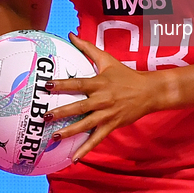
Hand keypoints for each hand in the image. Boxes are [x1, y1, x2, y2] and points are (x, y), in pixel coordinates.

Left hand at [42, 34, 164, 160]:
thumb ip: (87, 48)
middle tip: (44, 116)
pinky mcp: (113, 124)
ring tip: (53, 137)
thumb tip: (71, 34)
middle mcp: (102, 99)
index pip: (77, 83)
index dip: (62, 84)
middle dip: (61, 112)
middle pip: (79, 106)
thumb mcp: (107, 60)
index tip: (46, 85)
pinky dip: (86, 148)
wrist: (149, 91)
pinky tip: (73, 158)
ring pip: (86, 124)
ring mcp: (107, 113)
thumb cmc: (125, 75)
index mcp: (99, 83)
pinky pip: (97, 138)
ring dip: (69, 132)